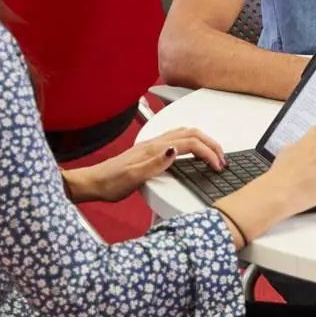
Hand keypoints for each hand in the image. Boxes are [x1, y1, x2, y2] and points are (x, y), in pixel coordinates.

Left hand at [65, 126, 226, 203]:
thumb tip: (175, 150)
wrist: (93, 182)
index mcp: (154, 149)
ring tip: (214, 154)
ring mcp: (153, 145)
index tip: (217, 166)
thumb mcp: (132, 178)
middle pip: (192, 134)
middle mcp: (155, 143)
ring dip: (204, 141)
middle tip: (222, 159)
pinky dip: (193, 141)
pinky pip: (178, 138)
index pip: (190, 144)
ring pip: (186, 133)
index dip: (208, 153)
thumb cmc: (110, 183)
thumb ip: (155, 164)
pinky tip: (193, 151)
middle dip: (212, 144)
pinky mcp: (150, 150)